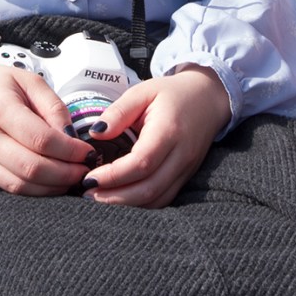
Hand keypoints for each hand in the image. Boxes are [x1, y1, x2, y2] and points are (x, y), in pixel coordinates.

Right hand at [0, 37, 93, 195]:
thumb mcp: (28, 81)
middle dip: (65, 173)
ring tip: (74, 179)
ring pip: (21, 184)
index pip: (41, 139)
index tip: (89, 152)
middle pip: (32, 167)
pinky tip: (54, 183)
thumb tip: (72, 136)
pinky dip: (35, 190)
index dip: (70, 150)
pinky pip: (10, 187)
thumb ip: (52, 106)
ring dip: (53, 187)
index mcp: (0, 111)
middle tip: (87, 170)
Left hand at [83, 65, 230, 208]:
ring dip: (126, 204)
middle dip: (115, 197)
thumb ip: (119, 112)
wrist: (208, 98)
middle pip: (148, 188)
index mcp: (169, 131)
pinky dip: (141, 203)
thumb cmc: (173, 94)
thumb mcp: (143, 91)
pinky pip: (164, 199)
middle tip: (87, 194)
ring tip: (99, 198)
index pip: (141, 163)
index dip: (113, 176)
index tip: (89, 177)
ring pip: (156, 199)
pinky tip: (121, 198)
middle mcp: (181, 154)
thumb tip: (96, 133)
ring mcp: (186, 168)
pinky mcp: (186, 176)